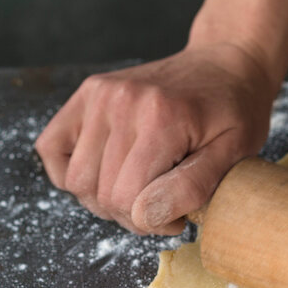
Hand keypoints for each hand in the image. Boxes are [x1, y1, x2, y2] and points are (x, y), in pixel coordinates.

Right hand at [35, 42, 276, 233]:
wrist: (225, 63)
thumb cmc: (235, 112)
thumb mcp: (234, 153)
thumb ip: (193, 186)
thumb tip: (146, 216)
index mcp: (162, 118)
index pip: (130, 201)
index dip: (153, 223)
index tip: (179, 218)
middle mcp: (122, 101)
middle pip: (102, 195)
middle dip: (131, 215)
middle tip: (163, 206)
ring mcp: (100, 94)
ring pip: (76, 180)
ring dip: (103, 199)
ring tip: (139, 190)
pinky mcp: (87, 93)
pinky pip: (52, 149)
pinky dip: (71, 172)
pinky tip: (107, 174)